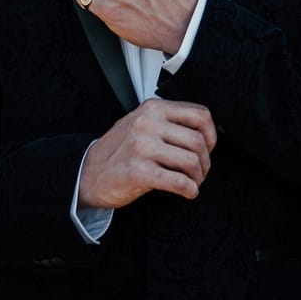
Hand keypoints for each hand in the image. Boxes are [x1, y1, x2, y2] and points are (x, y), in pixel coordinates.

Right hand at [78, 98, 216, 208]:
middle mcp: (148, 123)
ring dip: (198, 177)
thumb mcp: (142, 122)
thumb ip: (169, 121)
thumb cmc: (120, 149)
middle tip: (200, 171)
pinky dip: (189, 190)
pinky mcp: (139, 171)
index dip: (211, 134)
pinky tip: (187, 192)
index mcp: (153, 107)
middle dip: (205, 161)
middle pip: (198, 140)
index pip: (199, 114)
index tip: (209, 147)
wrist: (88, 172)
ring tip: (192, 182)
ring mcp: (142, 146)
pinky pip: (178, 181)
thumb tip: (205, 132)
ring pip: (191, 161)